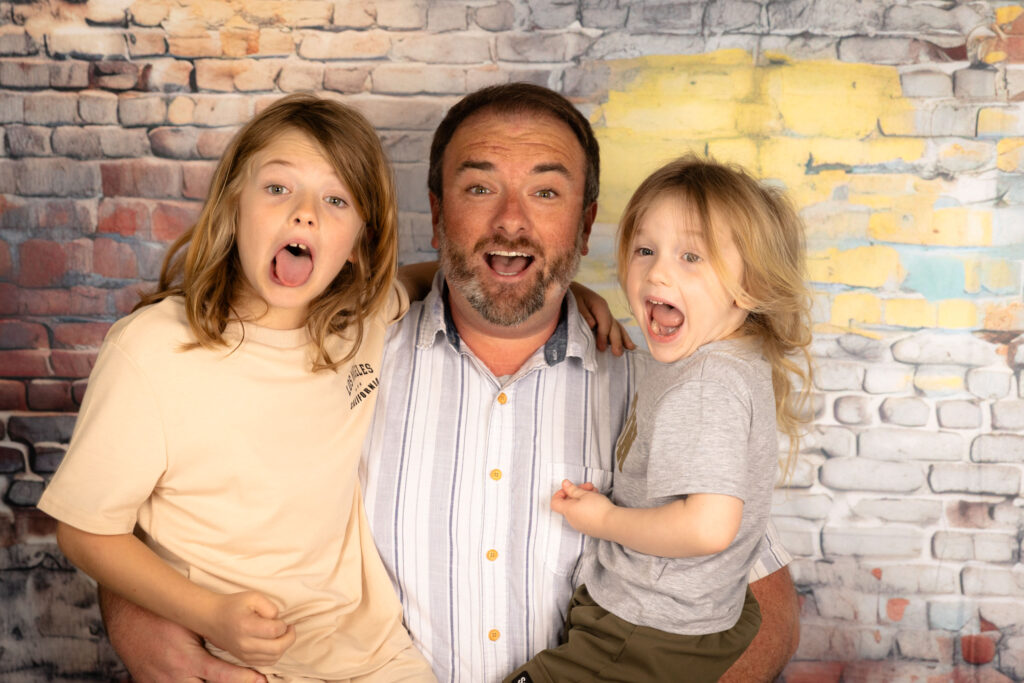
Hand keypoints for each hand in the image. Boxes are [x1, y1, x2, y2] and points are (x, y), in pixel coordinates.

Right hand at [99, 587, 268, 682]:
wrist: (129, 621)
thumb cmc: (164, 617)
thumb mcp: (191, 624)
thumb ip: (213, 636)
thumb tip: (243, 638)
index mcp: (187, 660)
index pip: (222, 676)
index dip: (244, 679)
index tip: (262, 679)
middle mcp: (176, 677)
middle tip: (256, 681)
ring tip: (234, 680)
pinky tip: (202, 680)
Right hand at [203, 591, 295, 666]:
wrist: (212, 618)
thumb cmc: (234, 605)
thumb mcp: (253, 597)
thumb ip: (270, 607)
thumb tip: (279, 620)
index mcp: (246, 626)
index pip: (275, 630)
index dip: (284, 624)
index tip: (282, 619)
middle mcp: (245, 644)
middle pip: (277, 648)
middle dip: (289, 638)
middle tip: (290, 628)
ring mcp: (244, 654)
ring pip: (274, 658)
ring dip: (284, 647)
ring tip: (282, 634)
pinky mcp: (244, 659)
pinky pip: (266, 662)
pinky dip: (275, 654)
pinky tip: (275, 642)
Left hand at [550, 479, 614, 537]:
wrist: (613, 524)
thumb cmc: (598, 508)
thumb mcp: (584, 494)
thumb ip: (572, 489)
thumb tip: (564, 484)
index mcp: (568, 511)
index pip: (555, 502)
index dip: (560, 493)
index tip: (568, 488)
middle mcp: (571, 520)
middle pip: (568, 504)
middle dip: (577, 492)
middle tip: (588, 487)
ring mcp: (580, 526)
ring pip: (577, 509)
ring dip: (584, 498)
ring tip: (595, 492)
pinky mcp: (589, 529)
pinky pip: (584, 516)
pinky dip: (588, 508)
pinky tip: (598, 502)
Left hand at [570, 281, 635, 355]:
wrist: (567, 287)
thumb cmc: (571, 295)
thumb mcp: (575, 301)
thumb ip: (583, 313)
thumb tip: (593, 325)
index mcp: (599, 304)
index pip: (605, 323)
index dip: (604, 336)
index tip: (601, 348)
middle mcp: (605, 309)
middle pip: (614, 326)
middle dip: (616, 340)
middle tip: (617, 354)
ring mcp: (605, 312)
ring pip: (617, 326)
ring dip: (623, 338)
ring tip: (630, 348)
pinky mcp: (603, 316)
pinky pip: (614, 326)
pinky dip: (621, 334)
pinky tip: (626, 343)